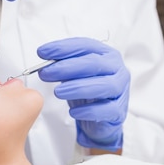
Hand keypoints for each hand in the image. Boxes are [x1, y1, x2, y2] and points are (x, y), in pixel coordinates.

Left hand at [37, 37, 129, 151]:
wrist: (100, 118)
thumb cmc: (87, 91)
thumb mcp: (74, 75)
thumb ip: (62, 66)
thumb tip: (44, 62)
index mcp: (106, 55)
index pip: (85, 46)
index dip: (63, 48)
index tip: (42, 52)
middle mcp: (117, 69)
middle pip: (94, 64)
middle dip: (67, 67)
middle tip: (46, 73)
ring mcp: (121, 90)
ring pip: (103, 86)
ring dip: (77, 88)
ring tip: (57, 92)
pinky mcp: (119, 111)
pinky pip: (106, 110)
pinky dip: (88, 111)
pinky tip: (73, 111)